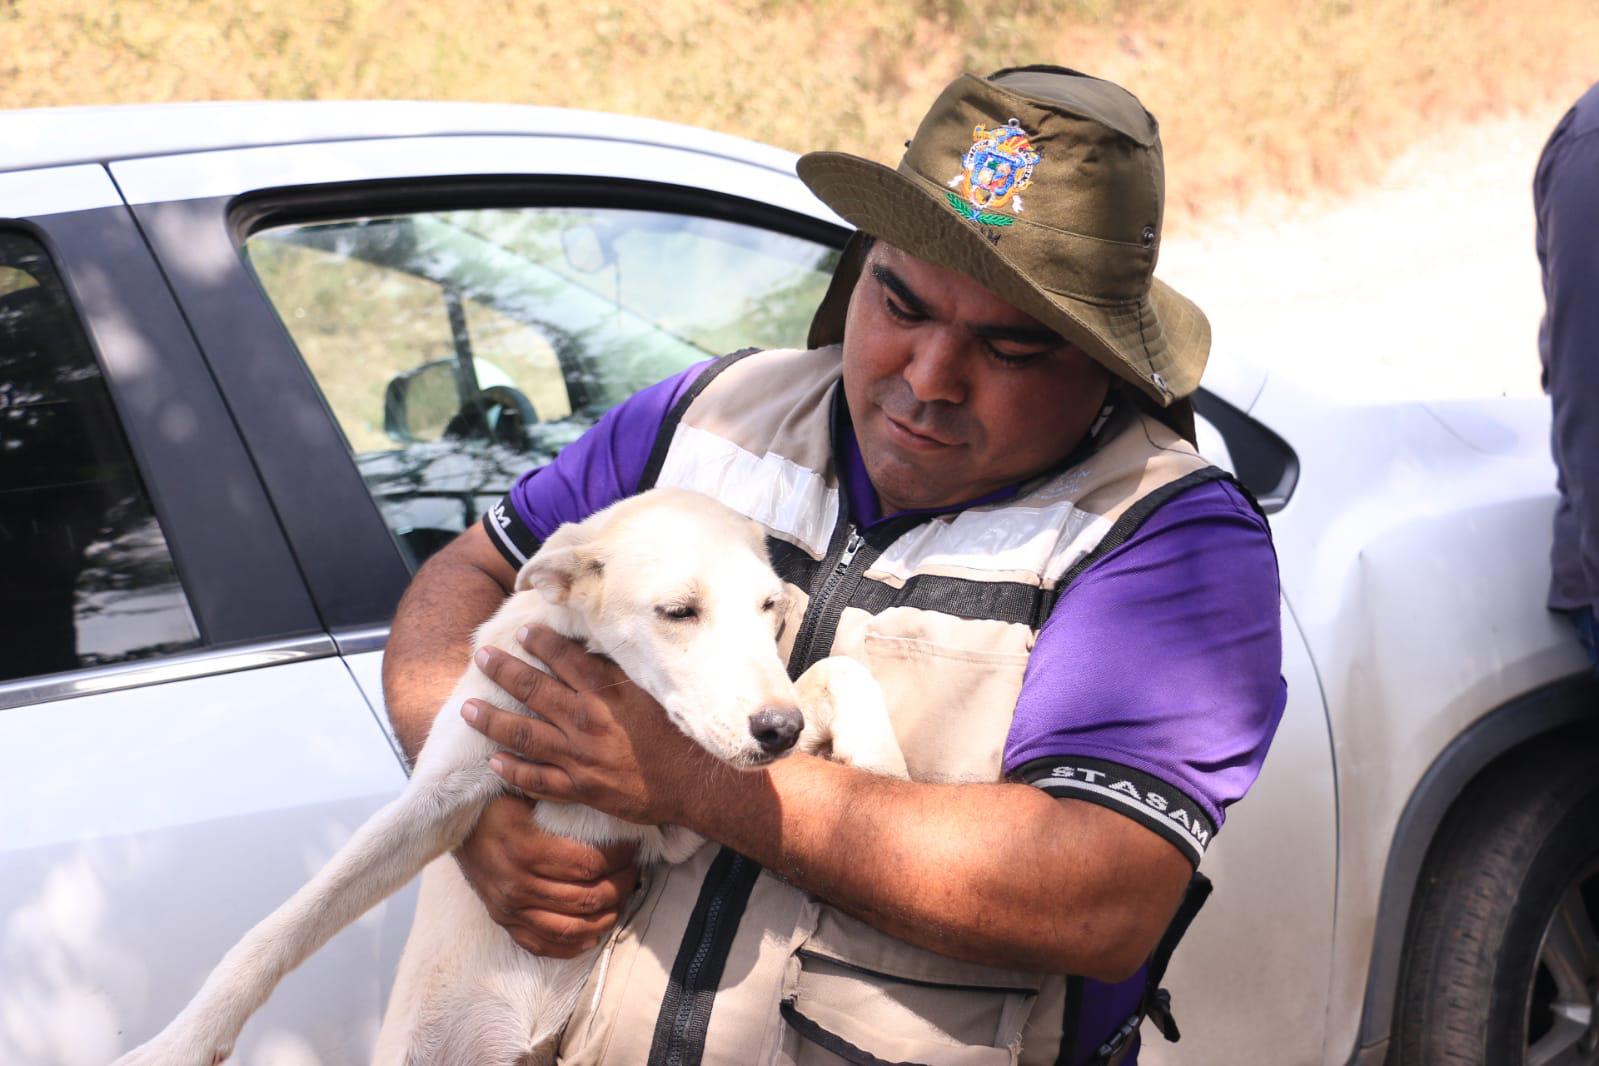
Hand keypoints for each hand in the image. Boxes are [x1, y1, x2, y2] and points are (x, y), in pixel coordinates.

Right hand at [454, 792, 638, 957]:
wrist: (455, 824)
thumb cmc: (498, 802)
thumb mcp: (528, 791)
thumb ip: (563, 800)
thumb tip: (608, 803)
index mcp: (527, 848)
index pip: (589, 865)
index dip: (620, 859)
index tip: (633, 847)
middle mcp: (517, 884)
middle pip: (586, 898)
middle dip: (620, 886)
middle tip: (633, 871)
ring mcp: (508, 908)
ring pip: (571, 927)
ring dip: (605, 916)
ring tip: (620, 899)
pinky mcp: (503, 921)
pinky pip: (541, 945)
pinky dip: (572, 945)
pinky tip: (593, 933)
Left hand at [462, 625, 707, 825]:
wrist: (696, 785)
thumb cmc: (681, 736)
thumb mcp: (657, 693)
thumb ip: (623, 675)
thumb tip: (598, 651)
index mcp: (607, 693)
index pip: (565, 658)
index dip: (541, 642)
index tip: (525, 631)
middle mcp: (586, 721)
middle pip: (534, 690)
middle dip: (504, 670)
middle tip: (481, 657)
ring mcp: (579, 757)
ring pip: (524, 734)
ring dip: (492, 719)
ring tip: (467, 708)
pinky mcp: (580, 788)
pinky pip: (537, 779)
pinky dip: (512, 771)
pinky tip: (492, 761)